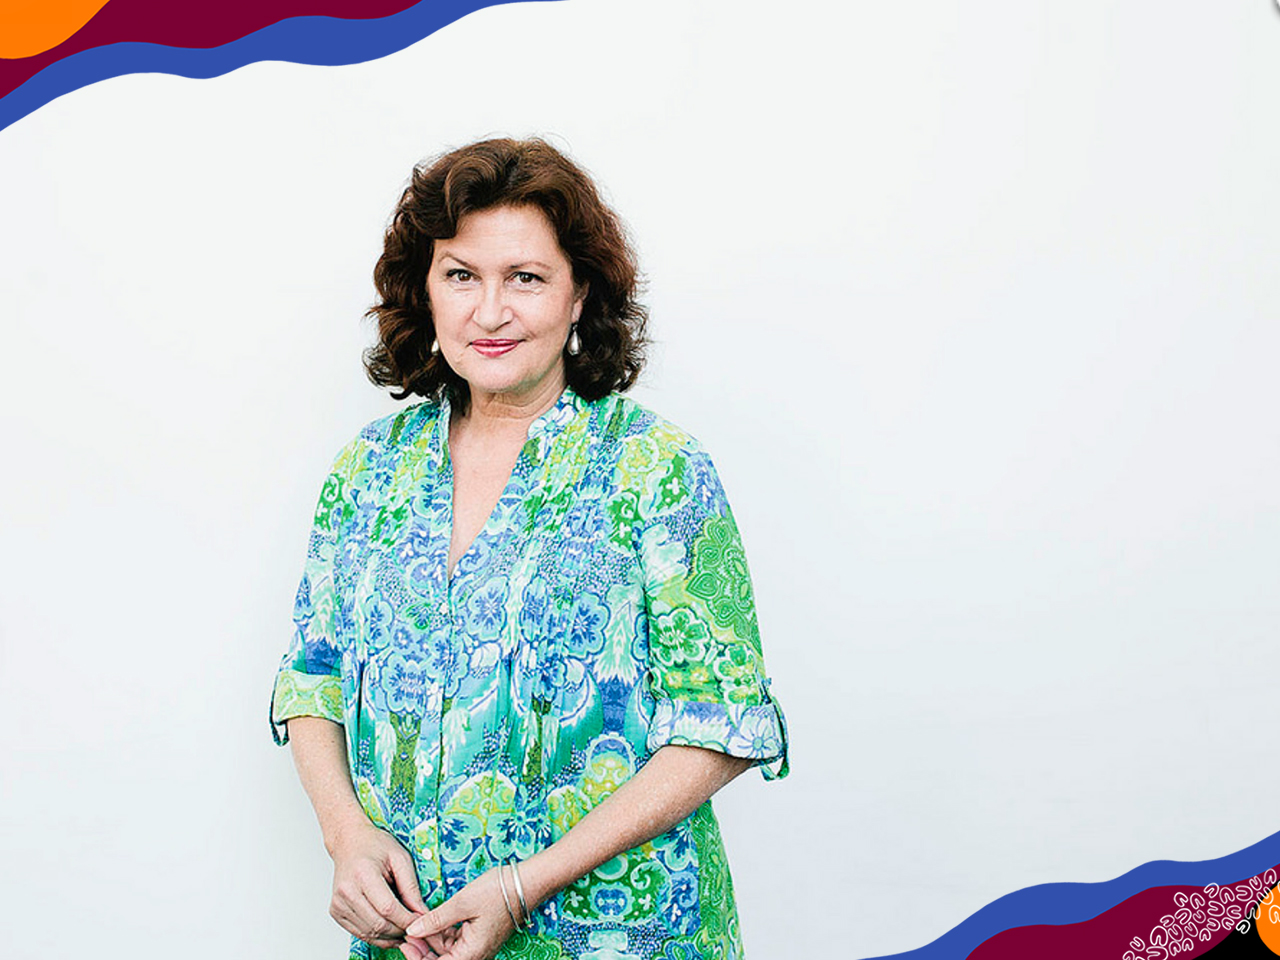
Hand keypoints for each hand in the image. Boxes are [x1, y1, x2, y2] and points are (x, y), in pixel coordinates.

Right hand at [327, 819, 451, 953]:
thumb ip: (411, 887)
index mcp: (363, 874)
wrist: (349, 842)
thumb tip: (421, 912)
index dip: (407, 920)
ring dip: (390, 937)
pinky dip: (377, 937)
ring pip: (369, 933)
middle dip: (401, 931)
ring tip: (405, 931)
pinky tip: (390, 931)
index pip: (388, 908)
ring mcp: (338, 903)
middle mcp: (347, 891)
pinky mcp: (336, 912)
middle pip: (378, 924)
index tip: (422, 921)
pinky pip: (359, 933)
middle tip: (416, 929)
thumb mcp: (400, 858)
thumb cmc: (374, 845)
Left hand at [402, 867, 517, 959]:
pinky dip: (443, 933)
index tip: (404, 944)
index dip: (418, 959)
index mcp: (472, 953)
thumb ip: (435, 920)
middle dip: (422, 949)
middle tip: (407, 932)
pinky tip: (432, 921)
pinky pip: (456, 941)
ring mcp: (478, 946)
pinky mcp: (478, 936)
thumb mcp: (462, 903)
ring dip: (431, 940)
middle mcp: (475, 954)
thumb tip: (411, 931)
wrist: (525, 882)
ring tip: (417, 923)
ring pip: (447, 950)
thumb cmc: (497, 892)